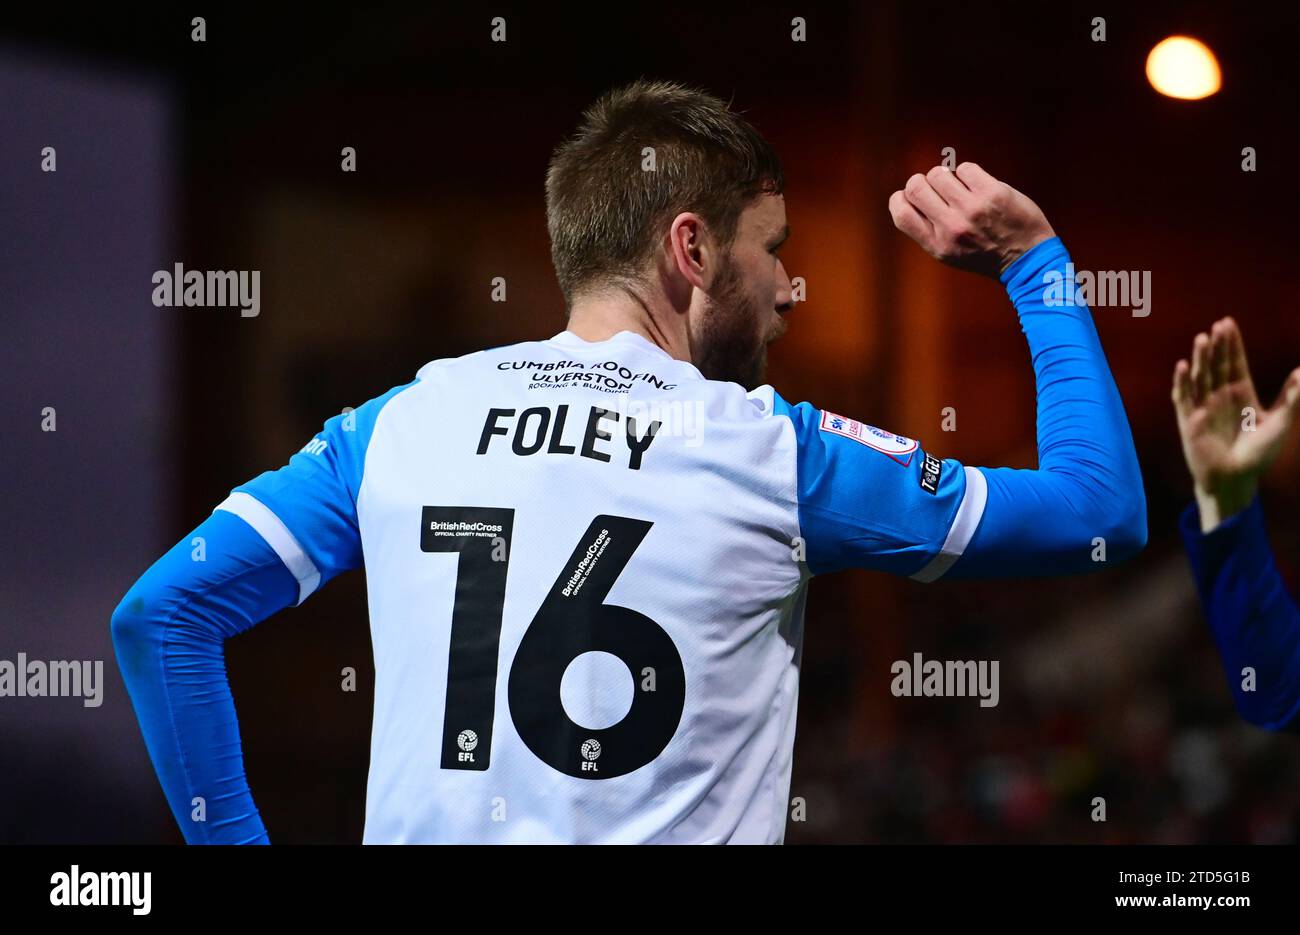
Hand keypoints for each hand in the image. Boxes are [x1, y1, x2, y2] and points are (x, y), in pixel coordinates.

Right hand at [888, 162, 1055, 277]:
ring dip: (945, 176)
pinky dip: (968, 173)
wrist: (1026, 258)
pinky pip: (965, 168)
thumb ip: (927, 229)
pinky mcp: (992, 192)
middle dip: (921, 182)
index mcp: (936, 244)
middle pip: (915, 187)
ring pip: (938, 173)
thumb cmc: (984, 253)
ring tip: (957, 187)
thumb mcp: (948, 253)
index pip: (901, 213)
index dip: (899, 199)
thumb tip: (908, 196)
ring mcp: (972, 208)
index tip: (910, 198)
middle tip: (935, 189)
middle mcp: (951, 227)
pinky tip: (976, 185)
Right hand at [1172, 317, 1299, 531]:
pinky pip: (1183, 397)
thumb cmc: (1258, 454)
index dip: (1232, 344)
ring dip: (1199, 358)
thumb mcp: (1280, 422)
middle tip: (1217, 326)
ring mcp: (1203, 406)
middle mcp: (1219, 396)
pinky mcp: (1189, 420)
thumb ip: (1291, 397)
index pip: (1234, 362)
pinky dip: (1181, 382)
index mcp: (1240, 393)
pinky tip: (1182, 366)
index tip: (1227, 323)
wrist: (1236, 479)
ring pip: (1199, 376)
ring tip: (1202, 338)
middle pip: (1216, 365)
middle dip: (1216, 346)